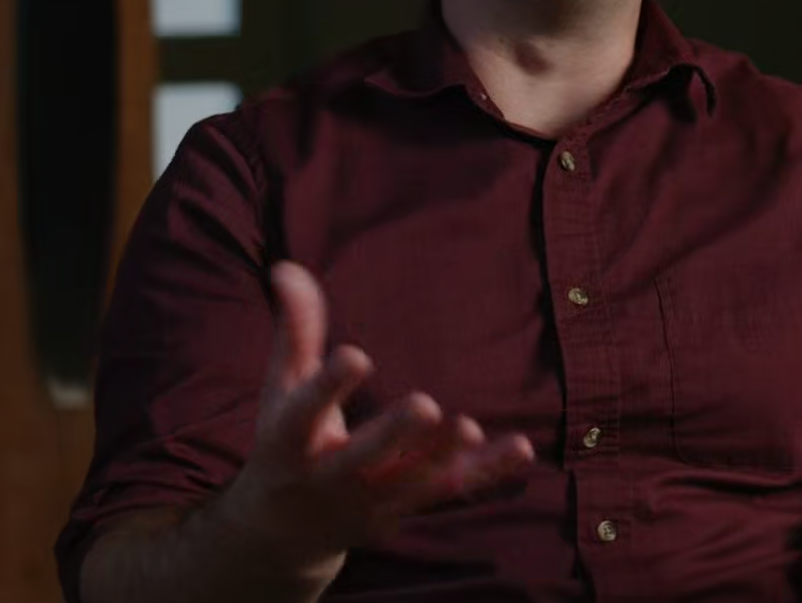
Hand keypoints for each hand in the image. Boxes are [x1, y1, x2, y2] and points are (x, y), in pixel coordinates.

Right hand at [219, 261, 535, 578]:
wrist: (281, 536)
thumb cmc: (284, 444)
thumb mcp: (280, 390)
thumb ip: (295, 331)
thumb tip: (288, 266)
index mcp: (289, 444)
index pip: (304, 415)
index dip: (328, 386)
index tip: (357, 354)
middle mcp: (330, 478)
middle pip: (364, 458)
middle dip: (394, 435)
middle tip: (425, 405)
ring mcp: (370, 501)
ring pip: (412, 482)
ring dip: (443, 457)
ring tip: (470, 428)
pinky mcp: (406, 509)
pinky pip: (451, 491)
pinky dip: (487, 472)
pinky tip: (521, 448)